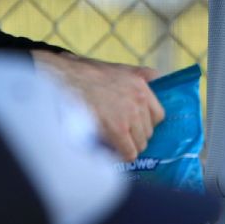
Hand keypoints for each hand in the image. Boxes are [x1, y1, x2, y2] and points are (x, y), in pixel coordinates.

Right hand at [33, 52, 164, 160]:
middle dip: (135, 136)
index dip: (146, 123)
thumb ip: (140, 74)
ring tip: (113, 144)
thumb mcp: (120, 68)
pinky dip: (121, 156)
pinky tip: (111, 152)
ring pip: (139, 144)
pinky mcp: (117, 129)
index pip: (158, 115)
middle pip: (148, 132)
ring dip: (128, 146)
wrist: (66, 78)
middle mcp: (139, 100)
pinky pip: (128, 152)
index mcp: (142, 85)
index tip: (135, 127)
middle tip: (121, 136)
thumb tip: (156, 76)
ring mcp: (129, 115)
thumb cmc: (87, 73)